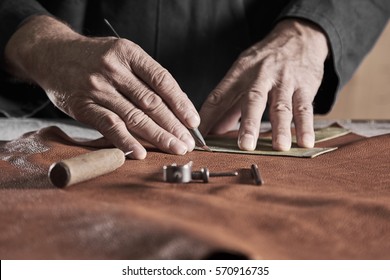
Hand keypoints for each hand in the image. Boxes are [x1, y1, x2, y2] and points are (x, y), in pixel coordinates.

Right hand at [5, 16, 198, 158]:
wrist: (51, 53)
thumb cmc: (93, 57)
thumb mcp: (121, 55)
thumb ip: (145, 77)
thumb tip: (177, 104)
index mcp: (128, 53)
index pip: (162, 80)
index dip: (181, 103)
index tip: (193, 122)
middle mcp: (114, 69)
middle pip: (151, 102)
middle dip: (174, 125)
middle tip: (188, 142)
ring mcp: (97, 88)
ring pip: (134, 116)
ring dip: (158, 136)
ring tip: (175, 148)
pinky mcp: (83, 106)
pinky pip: (109, 126)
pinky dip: (126, 141)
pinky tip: (141, 152)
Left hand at [199, 19, 328, 150]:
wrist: (298, 36)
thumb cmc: (263, 62)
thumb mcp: (241, 75)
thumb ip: (227, 106)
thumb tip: (212, 131)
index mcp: (239, 74)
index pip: (219, 96)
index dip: (209, 116)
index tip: (201, 137)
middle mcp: (260, 76)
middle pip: (254, 100)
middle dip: (249, 124)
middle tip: (245, 145)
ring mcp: (284, 81)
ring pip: (281, 106)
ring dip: (281, 128)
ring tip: (279, 147)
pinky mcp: (304, 86)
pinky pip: (305, 108)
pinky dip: (306, 126)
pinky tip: (306, 142)